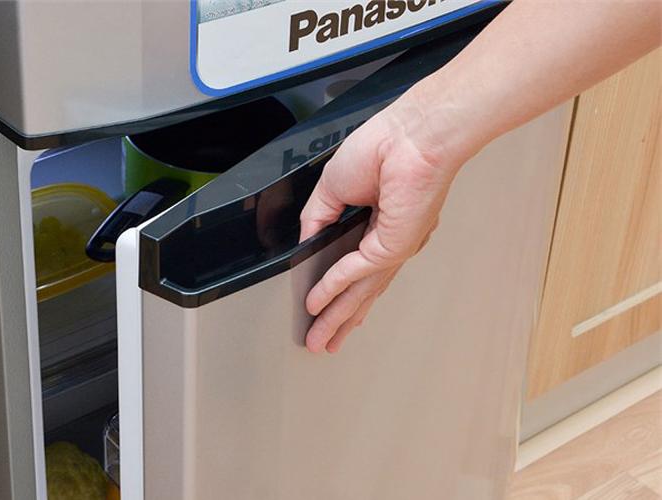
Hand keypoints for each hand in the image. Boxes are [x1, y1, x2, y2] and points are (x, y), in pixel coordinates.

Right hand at [299, 97, 459, 353]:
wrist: (412, 133)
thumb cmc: (384, 147)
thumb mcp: (333, 188)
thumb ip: (317, 219)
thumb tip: (306, 243)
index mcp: (381, 228)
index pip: (358, 269)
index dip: (340, 292)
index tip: (324, 310)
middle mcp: (390, 243)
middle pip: (361, 290)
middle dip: (339, 319)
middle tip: (323, 343)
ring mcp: (394, 247)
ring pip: (360, 290)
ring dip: (336, 316)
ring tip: (320, 340)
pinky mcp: (393, 245)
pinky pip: (356, 270)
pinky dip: (334, 286)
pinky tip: (316, 302)